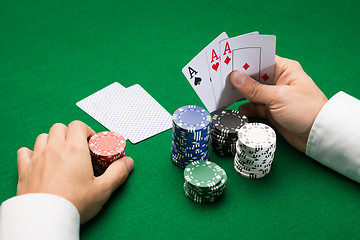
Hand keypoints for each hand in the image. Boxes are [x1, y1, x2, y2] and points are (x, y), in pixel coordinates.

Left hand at [16, 120, 133, 223]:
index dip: (87, 131)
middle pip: (60, 128)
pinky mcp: (25, 169)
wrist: (47, 219)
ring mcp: (38, 158)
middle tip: (78, 149)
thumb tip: (128, 162)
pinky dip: (32, 153)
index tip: (92, 144)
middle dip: (70, 134)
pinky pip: (24, 152)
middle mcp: (54, 148)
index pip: (78, 125)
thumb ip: (118, 173)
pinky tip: (39, 161)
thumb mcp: (103, 189)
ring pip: (43, 137)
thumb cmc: (74, 203)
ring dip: (52, 141)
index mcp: (74, 149)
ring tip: (60, 154)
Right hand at [230, 56, 327, 151]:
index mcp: (284, 69)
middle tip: (221, 81)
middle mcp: (278, 81)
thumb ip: (254, 88)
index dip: (244, 61)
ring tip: (225, 96)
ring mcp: (273, 96)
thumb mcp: (278, 97)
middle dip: (239, 80)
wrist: (318, 136)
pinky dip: (246, 109)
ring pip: (251, 93)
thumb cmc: (305, 110)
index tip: (228, 63)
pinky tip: (239, 111)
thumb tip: (235, 77)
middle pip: (254, 77)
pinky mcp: (271, 111)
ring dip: (240, 95)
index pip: (261, 60)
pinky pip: (254, 107)